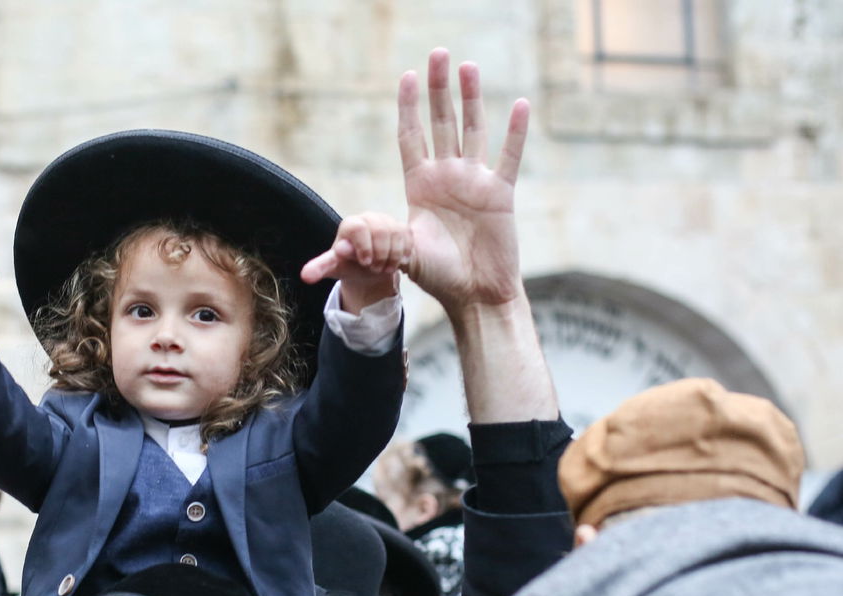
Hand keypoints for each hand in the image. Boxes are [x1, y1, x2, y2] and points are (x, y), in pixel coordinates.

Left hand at [300, 212, 410, 310]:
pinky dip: (404, 254)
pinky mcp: (402, 228)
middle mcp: (369, 218)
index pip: (358, 227)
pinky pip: (409, 238)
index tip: (365, 263)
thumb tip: (306, 275)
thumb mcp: (334, 268)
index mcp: (350, 225)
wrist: (367, 270)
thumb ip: (321, 267)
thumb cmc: (348, 266)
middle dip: (380, 254)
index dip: (363, 246)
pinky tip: (396, 262)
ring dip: (392, 257)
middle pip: (381, 229)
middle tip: (375, 268)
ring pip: (397, 233)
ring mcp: (387, 221)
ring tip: (384, 268)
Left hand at [398, 49, 529, 314]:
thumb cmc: (437, 276)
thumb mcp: (402, 253)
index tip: (406, 77)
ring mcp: (475, 182)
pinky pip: (509, 157)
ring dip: (472, 98)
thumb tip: (324, 261)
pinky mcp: (501, 194)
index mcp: (420, 186)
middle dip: (438, 89)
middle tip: (437, 53)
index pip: (412, 136)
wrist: (474, 294)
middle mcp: (447, 177)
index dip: (408, 108)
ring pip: (473, 130)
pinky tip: (519, 104)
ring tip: (468, 66)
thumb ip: (374, 245)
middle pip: (442, 122)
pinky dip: (515, 132)